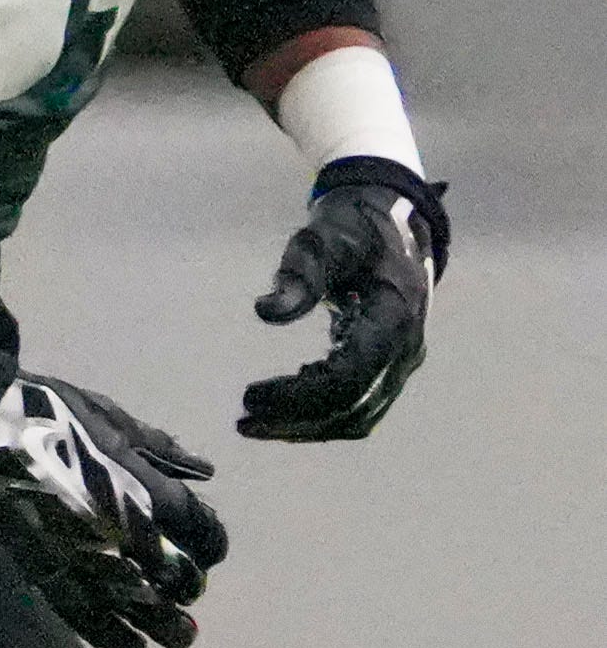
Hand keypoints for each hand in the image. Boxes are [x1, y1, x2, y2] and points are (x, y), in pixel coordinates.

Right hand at [0, 356, 227, 647]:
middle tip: (184, 584)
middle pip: (179, 576)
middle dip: (188, 583)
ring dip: (167, 625)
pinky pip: (90, 619)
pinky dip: (117, 638)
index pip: (202, 530)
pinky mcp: (48, 574)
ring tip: (180, 633)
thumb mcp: (106, 417)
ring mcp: (85, 558)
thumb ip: (157, 448)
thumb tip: (202, 469)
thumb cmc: (44, 412)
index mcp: (144, 489)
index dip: (211, 540)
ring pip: (142, 610)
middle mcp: (124, 532)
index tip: (205, 542)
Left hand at [240, 162, 444, 441]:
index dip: (299, 394)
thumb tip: (265, 312)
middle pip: (354, 407)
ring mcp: (401, 362)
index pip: (349, 377)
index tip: (249, 397)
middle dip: (297, 420)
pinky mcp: (389, 365)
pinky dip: (321, 414)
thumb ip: (298, 275)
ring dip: (307, 427)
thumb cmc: (353, 226)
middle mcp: (405, 350)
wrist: (393, 220)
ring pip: (359, 416)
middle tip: (242, 420)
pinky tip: (281, 408)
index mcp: (395, 319)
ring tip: (254, 425)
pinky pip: (359, 404)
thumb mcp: (323, 239)